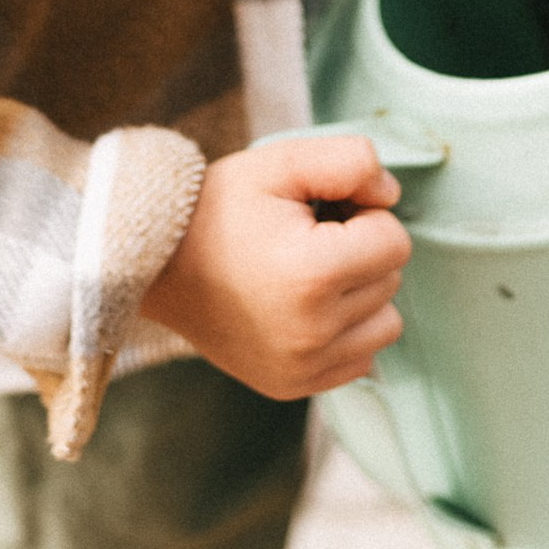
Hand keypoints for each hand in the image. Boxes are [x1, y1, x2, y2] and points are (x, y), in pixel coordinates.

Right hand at [141, 136, 409, 397]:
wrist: (154, 265)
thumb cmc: (218, 208)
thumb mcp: (280, 162)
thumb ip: (351, 161)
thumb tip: (390, 196)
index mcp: (313, 275)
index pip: (394, 240)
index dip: (362, 213)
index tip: (319, 211)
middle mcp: (312, 333)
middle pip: (390, 280)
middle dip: (360, 251)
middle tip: (305, 237)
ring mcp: (303, 368)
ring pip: (384, 323)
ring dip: (361, 293)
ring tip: (308, 272)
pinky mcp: (293, 387)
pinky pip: (360, 359)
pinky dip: (345, 331)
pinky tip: (304, 306)